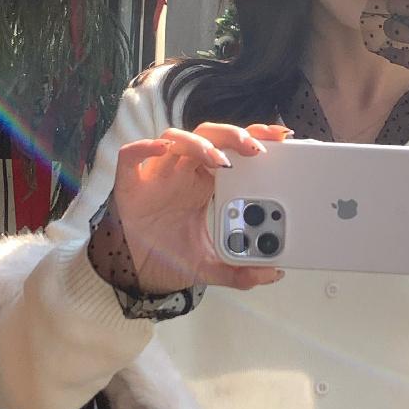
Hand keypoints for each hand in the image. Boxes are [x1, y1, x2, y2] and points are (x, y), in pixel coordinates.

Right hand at [112, 122, 292, 293]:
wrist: (137, 269)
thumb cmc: (172, 254)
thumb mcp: (210, 266)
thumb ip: (240, 271)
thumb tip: (274, 274)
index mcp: (206, 183)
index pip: (231, 148)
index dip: (252, 136)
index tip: (279, 137)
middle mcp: (183, 171)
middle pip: (208, 136)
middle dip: (232, 135)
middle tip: (256, 148)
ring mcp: (156, 175)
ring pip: (175, 139)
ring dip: (198, 143)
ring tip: (219, 159)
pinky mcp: (130, 184)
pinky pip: (130, 157)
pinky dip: (143, 148)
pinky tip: (161, 150)